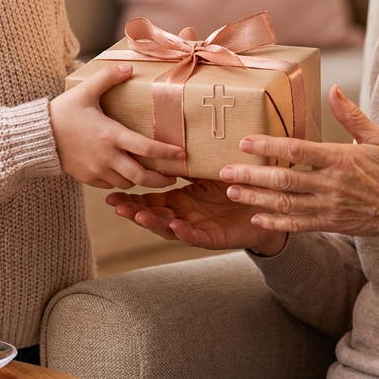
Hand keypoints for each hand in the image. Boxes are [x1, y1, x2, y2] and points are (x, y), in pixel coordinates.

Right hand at [49, 64, 182, 189]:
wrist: (37, 136)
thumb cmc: (63, 112)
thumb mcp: (85, 91)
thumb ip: (108, 77)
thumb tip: (129, 66)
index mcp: (110, 135)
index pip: (145, 148)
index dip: (166, 154)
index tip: (181, 155)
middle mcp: (106, 156)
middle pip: (140, 176)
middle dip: (160, 180)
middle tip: (173, 177)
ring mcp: (97, 170)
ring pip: (127, 183)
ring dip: (140, 180)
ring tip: (151, 175)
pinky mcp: (88, 178)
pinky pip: (111, 186)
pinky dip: (121, 182)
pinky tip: (127, 175)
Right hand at [107, 179, 288, 255]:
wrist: (267, 205)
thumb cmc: (237, 185)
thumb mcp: (210, 169)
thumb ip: (191, 161)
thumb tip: (172, 140)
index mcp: (181, 200)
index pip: (150, 200)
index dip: (131, 199)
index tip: (111, 194)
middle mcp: (185, 216)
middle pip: (153, 216)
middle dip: (134, 211)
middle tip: (116, 205)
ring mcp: (198, 228)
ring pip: (169, 229)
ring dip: (153, 223)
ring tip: (138, 215)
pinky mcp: (215, 238)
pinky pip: (196, 237)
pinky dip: (185, 233)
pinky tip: (176, 226)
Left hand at [220, 85, 378, 248]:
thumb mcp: (378, 138)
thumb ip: (352, 115)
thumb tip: (333, 89)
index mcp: (341, 159)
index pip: (297, 151)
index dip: (268, 146)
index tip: (245, 142)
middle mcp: (332, 184)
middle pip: (283, 180)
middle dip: (251, 176)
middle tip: (223, 172)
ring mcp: (330, 207)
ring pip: (285, 204)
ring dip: (256, 199)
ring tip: (231, 193)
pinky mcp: (332, 224)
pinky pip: (298, 225)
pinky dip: (276, 222)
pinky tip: (256, 218)